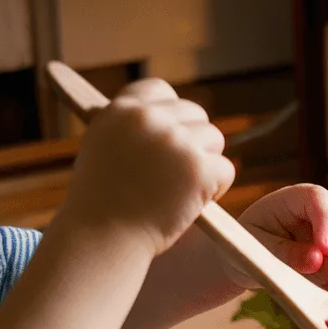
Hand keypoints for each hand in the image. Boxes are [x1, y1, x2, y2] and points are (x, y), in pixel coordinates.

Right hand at [60, 78, 235, 254]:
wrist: (103, 237)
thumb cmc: (101, 205)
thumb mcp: (103, 151)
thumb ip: (131, 130)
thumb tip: (167, 120)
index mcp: (120, 110)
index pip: (160, 90)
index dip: (171, 115)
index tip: (170, 138)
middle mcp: (148, 118)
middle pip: (195, 115)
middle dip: (194, 142)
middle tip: (178, 176)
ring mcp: (175, 141)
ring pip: (214, 139)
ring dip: (207, 165)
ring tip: (182, 191)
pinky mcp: (198, 168)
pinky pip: (226, 169)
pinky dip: (217, 188)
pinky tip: (194, 204)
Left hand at [234, 184, 327, 296]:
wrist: (242, 263)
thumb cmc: (242, 246)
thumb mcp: (254, 249)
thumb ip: (284, 253)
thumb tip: (317, 260)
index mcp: (292, 200)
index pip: (317, 199)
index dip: (326, 222)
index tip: (326, 250)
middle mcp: (314, 214)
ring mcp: (326, 235)